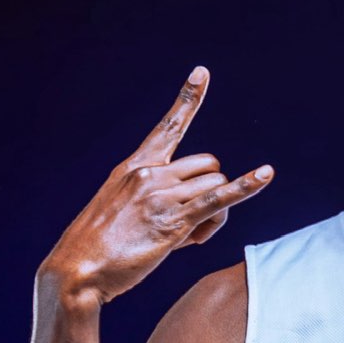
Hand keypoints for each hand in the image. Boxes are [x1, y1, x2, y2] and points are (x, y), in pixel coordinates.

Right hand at [39, 66, 272, 306]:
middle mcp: (149, 174)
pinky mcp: (173, 221)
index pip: (168, 127)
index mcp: (134, 166)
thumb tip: (199, 221)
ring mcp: (161, 195)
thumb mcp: (124, 212)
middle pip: (208, 166)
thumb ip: (159, 203)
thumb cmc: (99, 249)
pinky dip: (246, 187)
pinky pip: (220, 200)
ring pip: (216, 187)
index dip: (188, 99)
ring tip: (186, 239)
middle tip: (191, 225)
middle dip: (211, 191)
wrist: (77, 270)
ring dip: (215, 216)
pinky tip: (266, 175)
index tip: (202, 72)